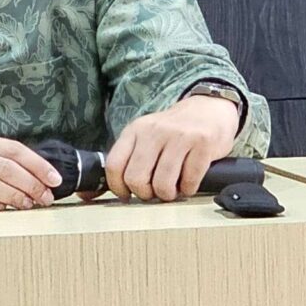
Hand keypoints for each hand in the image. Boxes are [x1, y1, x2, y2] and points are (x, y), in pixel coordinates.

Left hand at [80, 95, 238, 202]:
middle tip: (153, 192)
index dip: (118, 188)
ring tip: (172, 188)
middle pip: (135, 178)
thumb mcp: (145, 136)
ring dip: (167, 195)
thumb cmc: (173, 131)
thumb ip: (126, 159)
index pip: (114, 165)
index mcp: (135, 130)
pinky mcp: (202, 144)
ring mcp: (178, 137)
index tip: (127, 195)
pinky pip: (189, 182)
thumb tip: (96, 193)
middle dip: (145, 194)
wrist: (208, 110)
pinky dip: (188, 190)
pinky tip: (188, 182)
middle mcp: (154, 131)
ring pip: (162, 184)